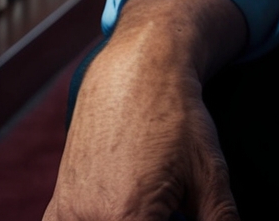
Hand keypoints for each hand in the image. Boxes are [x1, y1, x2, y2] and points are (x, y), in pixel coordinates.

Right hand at [45, 0, 245, 220]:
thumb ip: (220, 217)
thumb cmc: (175, 118)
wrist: (137, 72)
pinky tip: (113, 210)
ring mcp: (69, 215)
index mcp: (130, 218)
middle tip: (171, 206)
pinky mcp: (58, 209)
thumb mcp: (209, 170)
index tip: (181, 215)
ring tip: (149, 203)